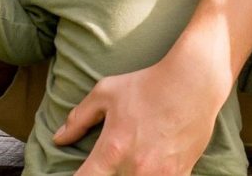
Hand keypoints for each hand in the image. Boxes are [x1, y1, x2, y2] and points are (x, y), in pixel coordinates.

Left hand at [55, 54, 228, 175]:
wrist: (193, 84)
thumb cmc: (147, 85)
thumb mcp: (105, 92)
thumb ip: (79, 118)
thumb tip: (59, 137)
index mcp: (112, 150)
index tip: (79, 174)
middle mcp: (135, 169)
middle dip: (105, 175)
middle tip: (109, 162)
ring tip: (128, 164)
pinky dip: (153, 175)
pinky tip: (150, 165)